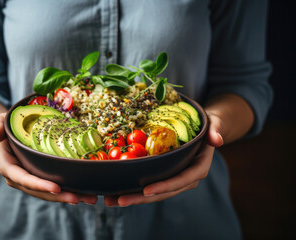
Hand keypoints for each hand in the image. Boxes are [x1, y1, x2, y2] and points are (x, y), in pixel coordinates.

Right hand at [0, 113, 97, 204]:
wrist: (9, 130)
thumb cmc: (5, 124)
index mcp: (8, 167)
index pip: (23, 179)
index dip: (39, 185)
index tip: (56, 188)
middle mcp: (19, 178)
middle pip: (40, 191)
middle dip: (59, 196)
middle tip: (79, 198)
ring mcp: (32, 180)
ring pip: (50, 193)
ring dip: (70, 196)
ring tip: (90, 198)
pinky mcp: (42, 178)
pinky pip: (56, 187)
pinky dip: (71, 190)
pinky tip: (87, 193)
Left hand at [104, 112, 223, 206]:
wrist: (204, 129)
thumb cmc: (208, 124)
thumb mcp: (214, 123)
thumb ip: (216, 130)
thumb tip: (218, 140)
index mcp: (198, 167)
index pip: (182, 180)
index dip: (164, 186)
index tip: (146, 190)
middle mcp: (186, 178)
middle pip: (163, 191)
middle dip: (141, 198)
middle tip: (119, 200)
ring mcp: (174, 178)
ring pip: (154, 193)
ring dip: (133, 197)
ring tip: (110, 200)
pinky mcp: (164, 176)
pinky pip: (149, 185)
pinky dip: (133, 189)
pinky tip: (114, 191)